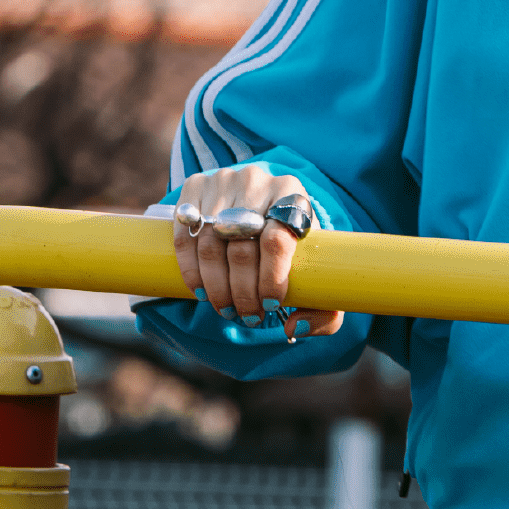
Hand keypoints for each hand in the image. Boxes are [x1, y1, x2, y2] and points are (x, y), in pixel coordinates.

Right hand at [172, 164, 343, 338]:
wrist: (263, 201)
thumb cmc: (290, 243)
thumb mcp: (315, 266)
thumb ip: (323, 308)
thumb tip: (295, 327)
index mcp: (293, 194)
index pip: (277, 241)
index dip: (270, 280)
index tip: (270, 306)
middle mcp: (258, 182)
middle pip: (242, 247)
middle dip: (242, 292)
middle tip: (245, 315)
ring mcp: (223, 181)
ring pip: (211, 243)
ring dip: (214, 286)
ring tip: (225, 308)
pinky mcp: (196, 186)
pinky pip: (185, 233)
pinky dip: (189, 267)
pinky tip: (200, 289)